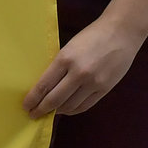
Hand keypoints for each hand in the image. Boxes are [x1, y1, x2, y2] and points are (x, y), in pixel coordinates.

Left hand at [23, 14, 145, 117]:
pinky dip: (73, 110)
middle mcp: (79, 73)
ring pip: (70, 106)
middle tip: (33, 114)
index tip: (26, 106)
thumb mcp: (69, 48)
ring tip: (50, 112)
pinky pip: (85, 105)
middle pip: (54, 99)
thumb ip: (59, 66)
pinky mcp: (105, 89)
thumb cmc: (92, 36)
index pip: (44, 85)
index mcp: (65, 59)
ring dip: (57, 111)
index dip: (33, 99)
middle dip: (41, 109)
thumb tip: (46, 86)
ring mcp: (93, 83)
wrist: (121, 32)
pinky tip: (66, 109)